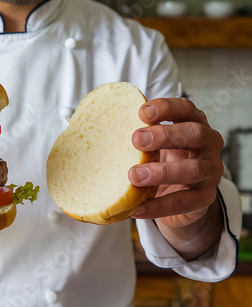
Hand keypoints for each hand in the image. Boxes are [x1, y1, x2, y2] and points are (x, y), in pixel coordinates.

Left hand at [129, 97, 223, 228]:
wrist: (180, 196)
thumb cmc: (163, 159)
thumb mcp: (154, 144)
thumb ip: (141, 136)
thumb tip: (104, 129)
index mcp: (193, 123)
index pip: (186, 108)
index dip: (166, 108)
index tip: (142, 113)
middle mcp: (208, 144)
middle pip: (194, 134)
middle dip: (165, 135)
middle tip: (136, 139)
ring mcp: (210, 171)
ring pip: (193, 169)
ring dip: (162, 172)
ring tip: (134, 175)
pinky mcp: (205, 197)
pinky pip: (183, 201)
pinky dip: (159, 206)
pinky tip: (137, 207)